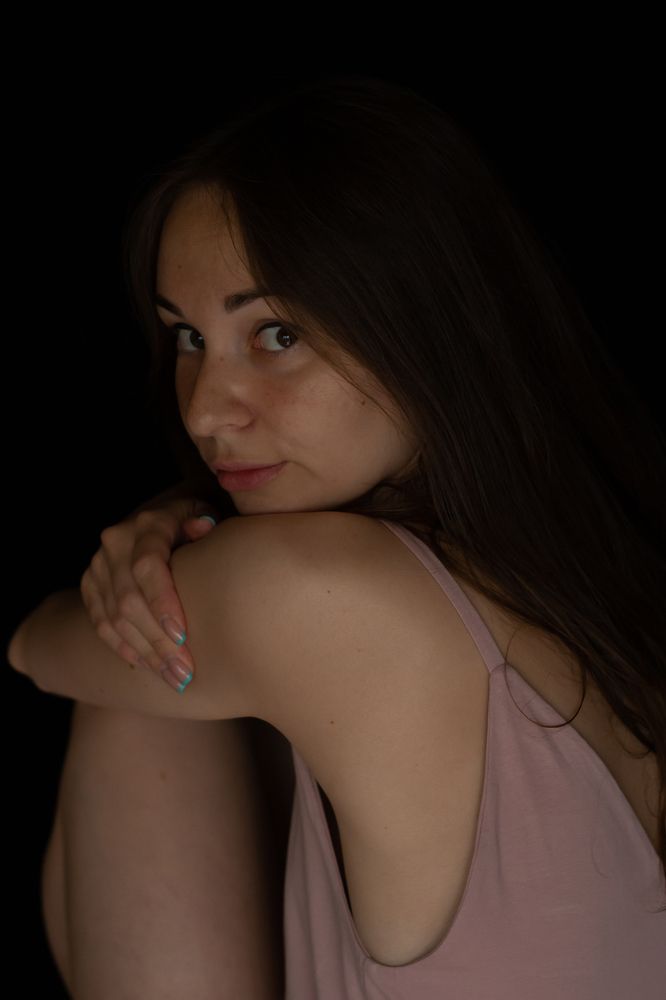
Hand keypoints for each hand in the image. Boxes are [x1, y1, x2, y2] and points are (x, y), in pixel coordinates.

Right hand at [79, 489, 222, 686]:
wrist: (165, 520)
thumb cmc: (198, 524)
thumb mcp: (208, 515)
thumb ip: (206, 522)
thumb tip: (202, 529)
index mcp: (147, 524)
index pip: (147, 566)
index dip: (162, 602)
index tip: (183, 636)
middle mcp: (115, 543)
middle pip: (129, 601)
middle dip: (158, 642)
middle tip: (185, 673)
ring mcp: (98, 565)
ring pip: (114, 618)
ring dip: (145, 653)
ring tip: (174, 679)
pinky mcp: (90, 585)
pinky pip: (101, 624)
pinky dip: (125, 648)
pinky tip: (149, 667)